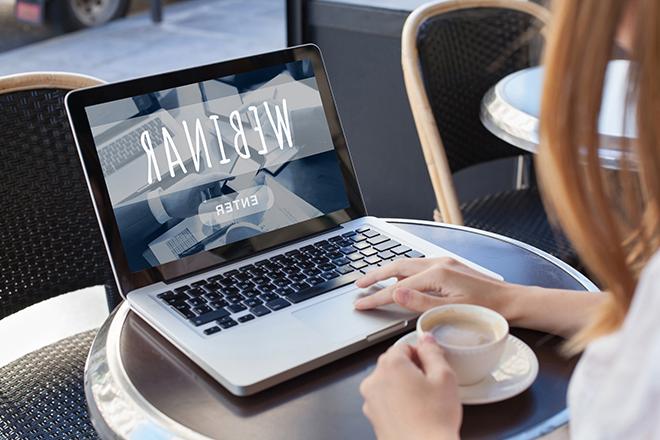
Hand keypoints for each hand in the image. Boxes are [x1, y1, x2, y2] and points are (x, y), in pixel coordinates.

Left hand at [160, 171, 232, 218]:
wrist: (162, 204)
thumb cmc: (177, 206)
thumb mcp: (197, 209)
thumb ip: (213, 206)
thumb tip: (225, 205)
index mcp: (197, 184)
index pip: (215, 177)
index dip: (226, 176)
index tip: (233, 177)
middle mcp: (195, 179)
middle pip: (212, 182)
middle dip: (217, 192)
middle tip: (217, 202)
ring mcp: (192, 179)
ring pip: (207, 184)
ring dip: (210, 193)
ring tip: (206, 204)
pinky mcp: (189, 181)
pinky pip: (202, 185)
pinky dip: (205, 192)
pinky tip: (200, 201)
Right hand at [354, 257, 513, 318]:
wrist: (512, 301)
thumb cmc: (487, 310)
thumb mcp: (451, 310)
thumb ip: (420, 302)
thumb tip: (394, 292)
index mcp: (437, 274)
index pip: (397, 287)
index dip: (376, 297)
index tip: (360, 303)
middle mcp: (438, 263)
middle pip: (397, 267)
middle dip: (375, 275)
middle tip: (358, 285)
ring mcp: (444, 262)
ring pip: (407, 264)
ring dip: (388, 272)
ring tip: (373, 280)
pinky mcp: (449, 266)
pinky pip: (418, 266)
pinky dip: (404, 272)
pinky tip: (401, 279)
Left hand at [360, 334, 461, 439]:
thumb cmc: (434, 420)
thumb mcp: (444, 377)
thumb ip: (433, 352)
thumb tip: (427, 339)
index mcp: (390, 365)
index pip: (404, 346)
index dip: (421, 355)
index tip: (431, 367)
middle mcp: (374, 380)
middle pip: (394, 363)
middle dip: (412, 370)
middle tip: (431, 386)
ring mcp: (370, 400)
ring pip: (389, 382)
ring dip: (403, 386)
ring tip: (424, 402)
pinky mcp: (372, 417)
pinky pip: (385, 400)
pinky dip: (397, 402)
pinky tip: (415, 413)